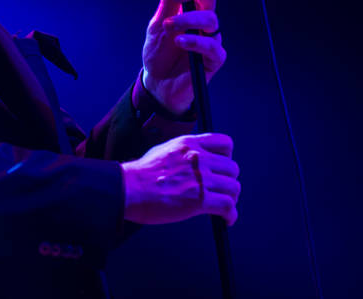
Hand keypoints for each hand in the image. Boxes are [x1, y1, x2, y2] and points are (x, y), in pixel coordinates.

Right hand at [121, 133, 239, 225]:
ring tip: (224, 206)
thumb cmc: (141, 174)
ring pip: (233, 188)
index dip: (227, 156)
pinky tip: (226, 219)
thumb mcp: (164, 150)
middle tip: (222, 191)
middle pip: (233, 168)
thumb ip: (183, 153)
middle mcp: (198, 159)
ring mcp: (200, 179)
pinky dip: (230, 215)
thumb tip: (195, 160)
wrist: (129, 189)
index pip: (225, 143)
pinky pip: (228, 206)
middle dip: (229, 180)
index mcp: (189, 144)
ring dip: (231, 198)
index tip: (222, 167)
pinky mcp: (199, 200)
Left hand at [141, 0, 225, 113]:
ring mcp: (211, 39)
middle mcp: (203, 22)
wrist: (156, 83)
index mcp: (190, 10)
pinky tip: (181, 41)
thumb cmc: (158, 54)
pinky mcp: (214, 59)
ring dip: (188, 19)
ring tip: (170, 27)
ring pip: (211, 19)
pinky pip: (212, 46)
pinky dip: (195, 41)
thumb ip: (167, 3)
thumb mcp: (156, 26)